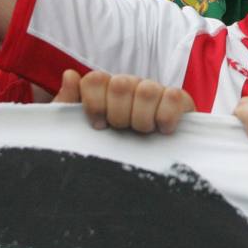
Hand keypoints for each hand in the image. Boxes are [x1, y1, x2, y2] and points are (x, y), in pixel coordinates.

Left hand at [53, 69, 193, 134]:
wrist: (145, 172)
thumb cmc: (108, 146)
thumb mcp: (81, 129)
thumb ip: (68, 104)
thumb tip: (69, 75)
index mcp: (106, 88)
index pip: (95, 79)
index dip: (94, 103)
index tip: (98, 126)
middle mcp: (130, 84)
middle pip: (120, 84)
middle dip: (118, 115)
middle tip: (122, 130)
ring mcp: (155, 90)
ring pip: (146, 90)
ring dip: (142, 119)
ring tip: (142, 132)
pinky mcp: (180, 101)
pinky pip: (173, 97)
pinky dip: (166, 116)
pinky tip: (163, 130)